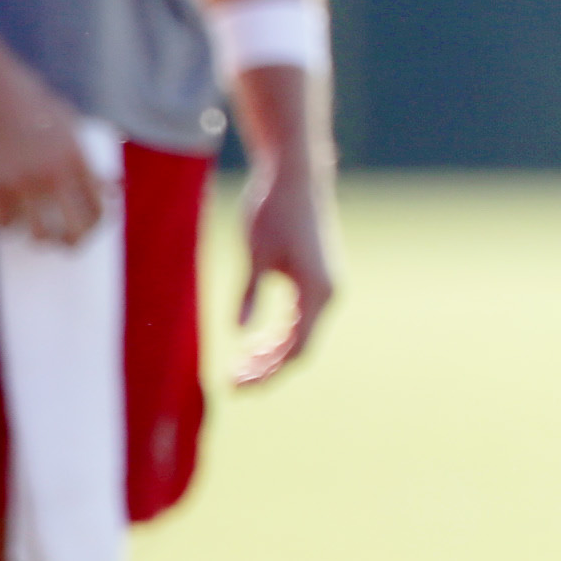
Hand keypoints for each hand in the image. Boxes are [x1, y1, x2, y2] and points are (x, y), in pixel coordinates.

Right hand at [0, 66, 106, 245]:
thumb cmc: (31, 103)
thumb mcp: (69, 122)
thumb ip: (86, 153)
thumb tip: (108, 185)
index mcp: (78, 159)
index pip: (100, 205)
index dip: (101, 223)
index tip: (96, 228)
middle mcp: (54, 176)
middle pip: (75, 227)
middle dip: (76, 242)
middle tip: (71, 246)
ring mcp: (22, 184)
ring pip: (39, 232)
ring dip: (41, 240)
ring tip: (41, 240)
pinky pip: (4, 221)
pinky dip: (7, 225)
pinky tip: (8, 224)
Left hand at [233, 142, 338, 385]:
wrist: (295, 176)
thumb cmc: (274, 211)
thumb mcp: (256, 255)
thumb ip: (250, 296)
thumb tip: (239, 334)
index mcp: (319, 291)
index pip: (297, 350)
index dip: (268, 373)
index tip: (237, 384)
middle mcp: (328, 292)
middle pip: (301, 347)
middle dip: (268, 369)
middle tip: (232, 383)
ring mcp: (326, 284)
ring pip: (301, 333)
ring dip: (272, 353)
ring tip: (239, 365)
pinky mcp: (317, 275)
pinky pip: (302, 317)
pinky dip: (280, 333)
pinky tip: (255, 340)